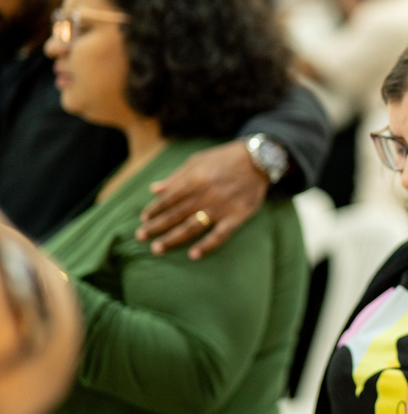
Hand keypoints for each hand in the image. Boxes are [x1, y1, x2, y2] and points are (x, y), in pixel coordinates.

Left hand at [136, 140, 269, 258]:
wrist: (259, 160)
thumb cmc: (225, 158)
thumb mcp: (198, 160)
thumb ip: (176, 176)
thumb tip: (154, 189)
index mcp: (194, 179)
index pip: (168, 199)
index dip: (154, 210)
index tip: (143, 219)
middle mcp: (205, 195)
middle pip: (175, 215)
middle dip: (156, 227)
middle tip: (140, 238)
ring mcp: (221, 208)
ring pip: (192, 227)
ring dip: (173, 239)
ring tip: (157, 248)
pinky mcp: (237, 217)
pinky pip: (220, 235)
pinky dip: (206, 246)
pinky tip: (193, 255)